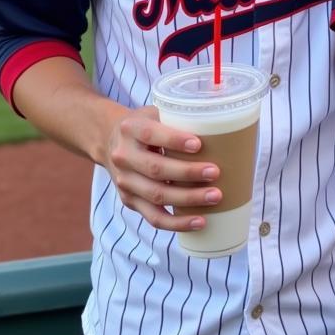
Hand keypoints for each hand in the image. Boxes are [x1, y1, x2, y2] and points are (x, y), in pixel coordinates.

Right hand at [104, 106, 220, 231]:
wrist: (111, 140)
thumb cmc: (147, 125)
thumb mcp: (157, 111)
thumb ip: (182, 115)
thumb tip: (224, 114)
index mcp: (132, 129)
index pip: (152, 134)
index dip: (175, 141)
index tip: (199, 145)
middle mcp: (124, 156)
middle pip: (156, 169)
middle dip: (188, 173)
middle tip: (216, 172)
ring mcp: (125, 182)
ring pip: (156, 195)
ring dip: (188, 199)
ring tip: (215, 197)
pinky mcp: (130, 201)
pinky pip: (154, 217)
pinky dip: (177, 222)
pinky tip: (199, 222)